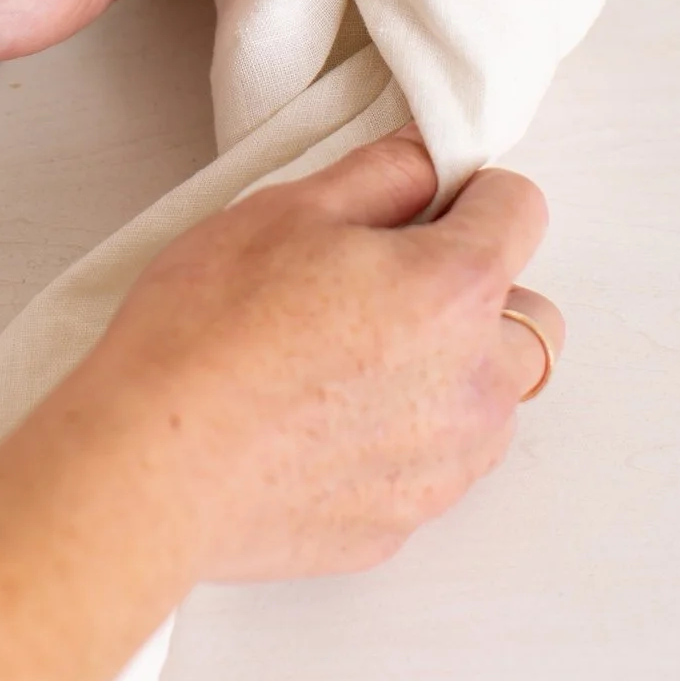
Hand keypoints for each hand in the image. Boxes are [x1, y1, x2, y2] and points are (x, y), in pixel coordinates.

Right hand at [57, 132, 560, 583]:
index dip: (473, 193)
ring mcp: (445, 464)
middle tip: (389, 282)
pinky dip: (408, 435)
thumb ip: (381, 173)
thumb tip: (426, 160)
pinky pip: (439, 463)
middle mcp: (474, 383)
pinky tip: (326, 418)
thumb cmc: (205, 333)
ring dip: (454, 369)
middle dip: (480, 290)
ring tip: (353, 358)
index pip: (522, 210)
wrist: (149, 467)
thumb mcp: (285, 209)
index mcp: (454, 287)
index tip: (427, 203)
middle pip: (530, 315)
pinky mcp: (405, 521)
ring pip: (494, 398)